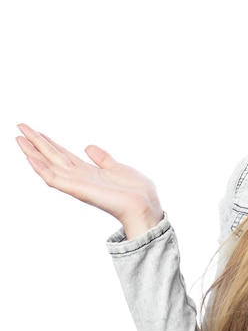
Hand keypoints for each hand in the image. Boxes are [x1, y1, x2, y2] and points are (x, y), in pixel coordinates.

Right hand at [16, 123, 163, 238]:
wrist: (145, 205)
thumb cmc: (135, 191)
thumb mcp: (117, 167)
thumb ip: (102, 158)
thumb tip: (88, 147)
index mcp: (88, 172)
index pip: (63, 154)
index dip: (49, 142)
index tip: (35, 130)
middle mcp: (79, 177)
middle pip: (52, 156)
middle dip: (36, 142)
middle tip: (20, 126)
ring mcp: (77, 184)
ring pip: (49, 165)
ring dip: (33, 152)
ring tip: (19, 138)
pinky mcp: (78, 190)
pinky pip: (55, 179)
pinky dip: (42, 169)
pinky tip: (30, 157)